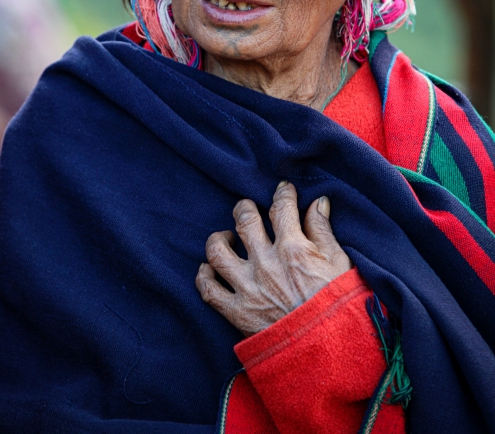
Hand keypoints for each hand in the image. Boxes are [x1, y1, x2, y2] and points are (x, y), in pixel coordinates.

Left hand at [195, 181, 351, 335]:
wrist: (329, 354)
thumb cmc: (339, 308)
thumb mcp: (340, 264)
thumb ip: (323, 230)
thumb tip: (318, 202)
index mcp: (294, 248)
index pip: (281, 208)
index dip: (282, 194)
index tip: (282, 190)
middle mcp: (266, 263)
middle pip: (244, 220)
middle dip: (244, 208)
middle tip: (247, 209)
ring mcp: (248, 287)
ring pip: (218, 250)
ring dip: (219, 239)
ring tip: (227, 238)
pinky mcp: (237, 312)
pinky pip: (208, 289)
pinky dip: (204, 275)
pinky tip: (210, 268)